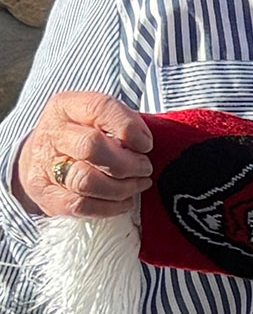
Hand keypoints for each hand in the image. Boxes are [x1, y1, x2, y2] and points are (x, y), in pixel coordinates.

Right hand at [17, 91, 153, 218]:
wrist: (40, 156)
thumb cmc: (81, 134)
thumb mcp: (98, 117)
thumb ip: (122, 122)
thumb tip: (150, 143)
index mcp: (66, 107)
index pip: (99, 108)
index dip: (129, 127)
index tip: (146, 143)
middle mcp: (52, 134)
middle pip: (91, 147)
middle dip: (127, 162)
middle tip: (145, 168)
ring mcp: (44, 166)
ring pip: (86, 181)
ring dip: (121, 187)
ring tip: (138, 184)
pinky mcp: (46, 195)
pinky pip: (80, 205)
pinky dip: (110, 207)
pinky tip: (125, 201)